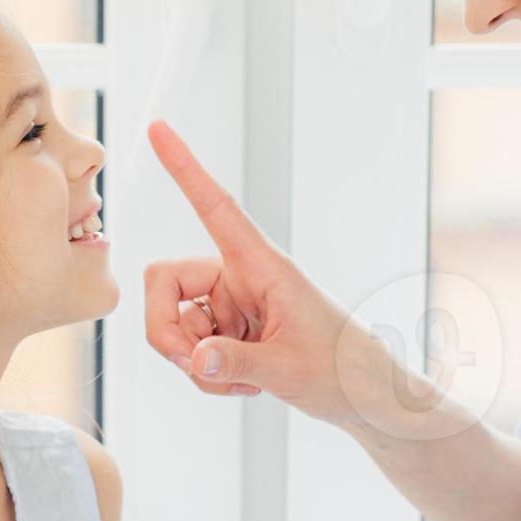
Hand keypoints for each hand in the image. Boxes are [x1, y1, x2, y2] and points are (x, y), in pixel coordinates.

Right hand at [141, 121, 406, 430]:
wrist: (362, 393)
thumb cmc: (339, 368)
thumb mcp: (288, 370)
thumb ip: (235, 362)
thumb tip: (193, 358)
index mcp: (261, 264)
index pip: (215, 206)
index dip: (184, 168)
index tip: (157, 126)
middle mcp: (239, 276)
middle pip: (164, 283)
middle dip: (166, 332)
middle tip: (193, 364)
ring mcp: (230, 304)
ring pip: (173, 327)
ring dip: (196, 364)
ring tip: (242, 381)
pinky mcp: (227, 331)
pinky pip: (190, 351)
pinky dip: (207, 374)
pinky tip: (245, 383)